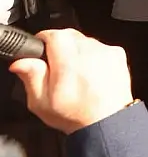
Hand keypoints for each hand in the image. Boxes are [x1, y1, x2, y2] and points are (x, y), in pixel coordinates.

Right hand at [8, 29, 133, 134]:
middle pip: (70, 35)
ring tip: (74, 74)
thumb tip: (22, 61)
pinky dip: (93, 55)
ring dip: (77, 51)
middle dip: (59, 46)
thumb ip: (31, 77)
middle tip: (55, 67)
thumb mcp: (42, 101)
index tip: (40, 51)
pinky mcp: (118, 55)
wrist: (108, 122)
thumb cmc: (76, 114)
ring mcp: (106, 52)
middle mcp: (90, 52)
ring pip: (85, 41)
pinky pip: (100, 48)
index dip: (43, 41)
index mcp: (69, 61)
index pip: (53, 34)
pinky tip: (90, 74)